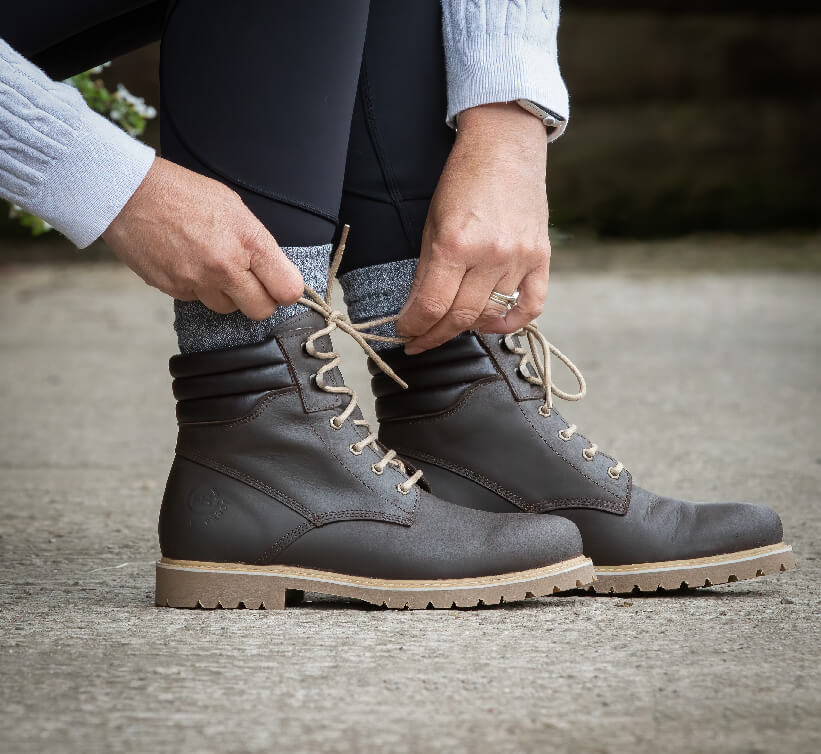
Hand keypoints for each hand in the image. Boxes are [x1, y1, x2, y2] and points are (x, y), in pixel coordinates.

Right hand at [102, 156, 303, 318]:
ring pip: (228, 308)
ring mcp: (199, 282)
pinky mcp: (175, 291)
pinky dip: (198, 289)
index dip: (287, 290)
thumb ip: (256, 243)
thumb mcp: (233, 208)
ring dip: (227, 295)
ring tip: (213, 266)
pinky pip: (198, 301)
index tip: (281, 286)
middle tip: (251, 283)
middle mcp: (226, 267)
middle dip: (260, 300)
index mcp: (248, 241)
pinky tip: (189, 263)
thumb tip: (274, 270)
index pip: (287, 288)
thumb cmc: (183, 193)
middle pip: (261, 310)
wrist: (130, 194)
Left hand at [397, 103, 550, 353]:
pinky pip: (532, 306)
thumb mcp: (432, 224)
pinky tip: (492, 323)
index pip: (432, 306)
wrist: (504, 147)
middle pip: (460, 316)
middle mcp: (491, 254)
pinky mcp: (541, 257)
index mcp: (456, 244)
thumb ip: (426, 272)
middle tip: (419, 341)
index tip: (405, 334)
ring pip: (491, 314)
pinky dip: (512, 322)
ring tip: (450, 326)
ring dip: (467, 328)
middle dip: (434, 335)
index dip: (414, 327)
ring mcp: (520, 258)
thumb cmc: (463, 181)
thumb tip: (415, 312)